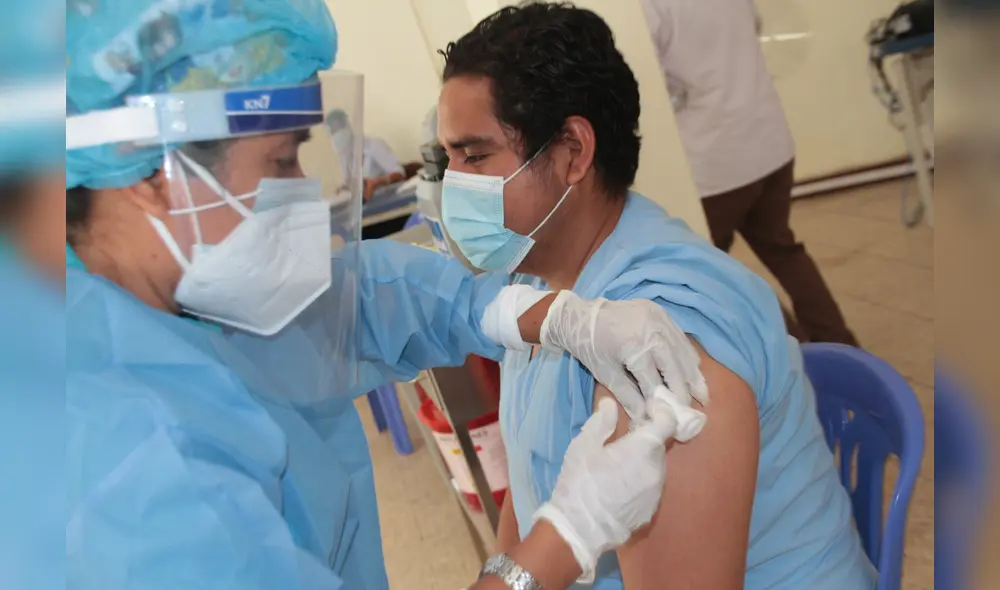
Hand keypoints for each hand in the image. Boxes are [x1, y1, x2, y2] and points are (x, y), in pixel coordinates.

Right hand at [533, 398, 676, 581]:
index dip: (661, 411)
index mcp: (643, 449)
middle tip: (624, 437)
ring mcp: (656, 493)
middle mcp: (657, 470)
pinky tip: (619, 487)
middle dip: (646, 438)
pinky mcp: (650, 511)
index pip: (667, 422)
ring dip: (643, 461)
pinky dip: (640, 481)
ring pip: (655, 467)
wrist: (578, 530)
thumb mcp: (584, 446)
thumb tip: (611, 404)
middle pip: (659, 446)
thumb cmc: (579, 482)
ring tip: (619, 464)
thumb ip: (601, 422)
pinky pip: (650, 487)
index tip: (649, 408)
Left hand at [540, 290, 707, 419]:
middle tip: (694, 410)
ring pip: (683, 352)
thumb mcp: (606, 374)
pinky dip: (688, 356)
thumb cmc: (590, 347)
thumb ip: (629, 397)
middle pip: (675, 366)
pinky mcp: (662, 313)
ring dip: (693, 375)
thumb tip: (646, 419)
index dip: (662, 401)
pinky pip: (680, 338)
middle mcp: (652, 330)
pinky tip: (693, 371)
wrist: (581, 315)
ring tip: (703, 395)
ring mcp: (659, 318)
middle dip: (685, 390)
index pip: (655, 380)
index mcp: (634, 345)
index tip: (671, 418)